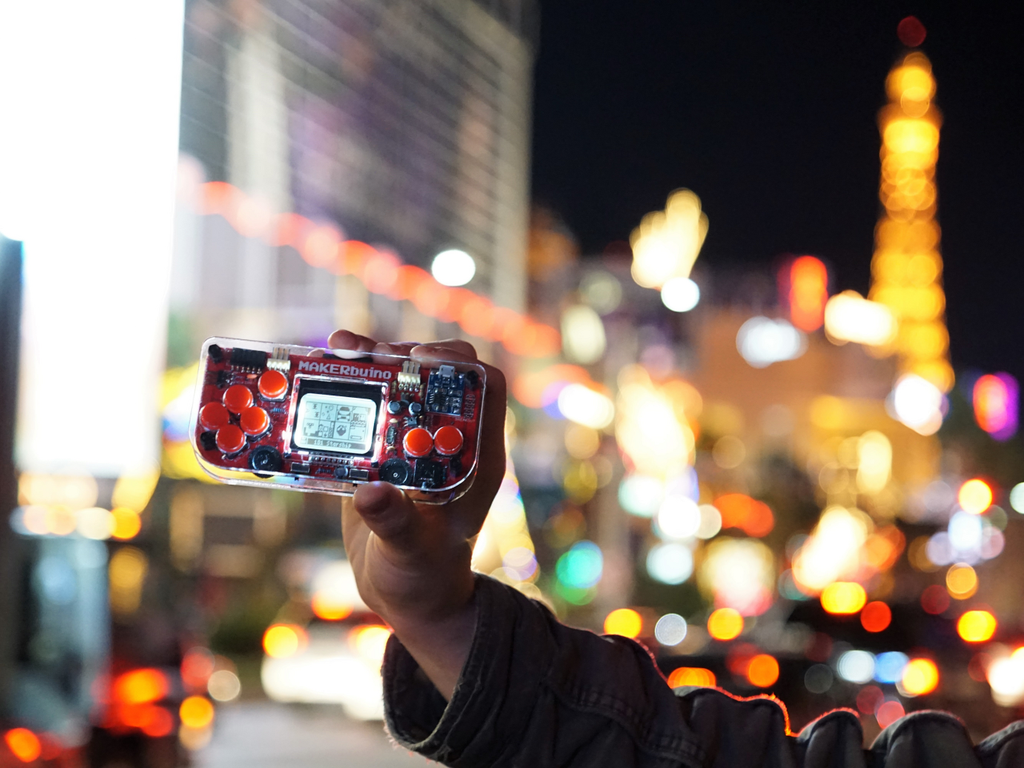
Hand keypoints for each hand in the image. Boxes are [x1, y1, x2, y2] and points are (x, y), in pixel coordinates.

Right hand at [329, 330, 506, 697]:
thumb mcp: (411, 551)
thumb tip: (371, 493)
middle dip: (404, 354)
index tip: (417, 358)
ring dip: (372, 362)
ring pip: (402, 384)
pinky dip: (349, 387)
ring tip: (337, 349)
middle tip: (365, 353)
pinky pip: (371, 408)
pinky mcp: (385, 451)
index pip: (486, 387)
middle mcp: (450, 441)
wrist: (404, 594)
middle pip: (439, 375)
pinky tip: (320, 374)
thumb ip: (395, 523)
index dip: (457, 363)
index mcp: (477, 457)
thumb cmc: (424, 578)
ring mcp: (416, 443)